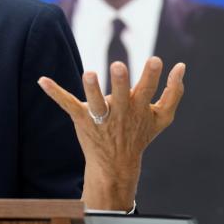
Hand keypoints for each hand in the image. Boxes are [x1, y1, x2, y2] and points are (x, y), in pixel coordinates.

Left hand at [38, 57, 184, 209]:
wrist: (117, 164)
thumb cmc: (140, 134)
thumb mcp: (162, 118)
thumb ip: (174, 92)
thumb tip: (182, 66)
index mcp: (139, 108)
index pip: (147, 90)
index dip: (152, 76)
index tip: (155, 60)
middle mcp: (120, 112)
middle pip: (120, 95)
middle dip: (120, 82)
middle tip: (118, 66)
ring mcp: (100, 117)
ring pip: (95, 102)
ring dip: (91, 89)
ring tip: (89, 74)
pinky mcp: (81, 118)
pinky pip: (67, 104)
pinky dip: (55, 92)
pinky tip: (42, 80)